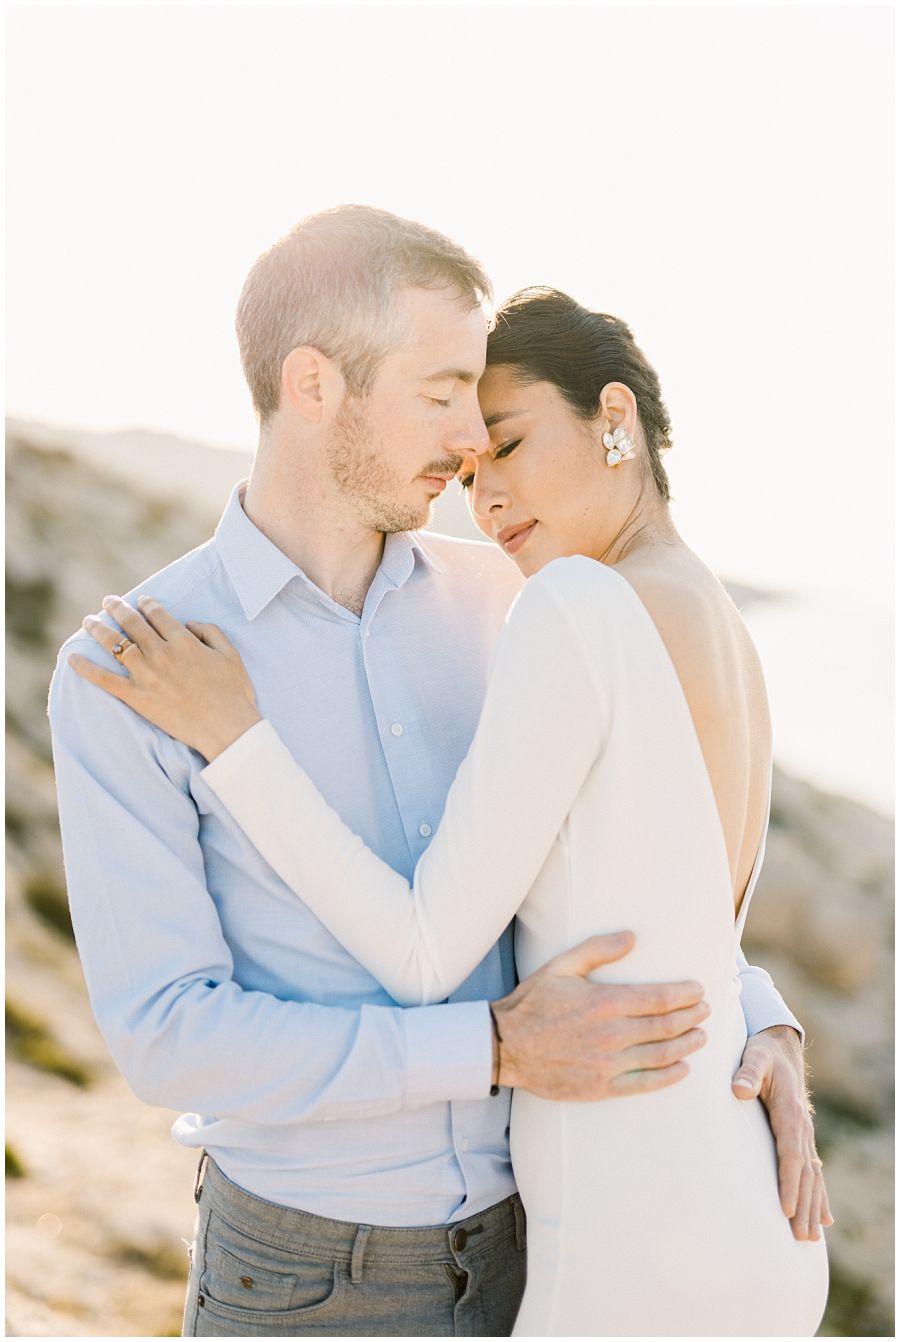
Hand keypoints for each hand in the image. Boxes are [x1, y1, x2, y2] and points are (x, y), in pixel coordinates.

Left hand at [68, 595, 261, 759]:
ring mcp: (147, 675)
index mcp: (184, 641)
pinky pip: (105, 680)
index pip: (159, 615)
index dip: (147, 604)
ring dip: (99, 629)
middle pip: (133, 624)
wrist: (226, 727)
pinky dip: (86, 668)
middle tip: (108, 601)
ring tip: (88, 620)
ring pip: (116, 645)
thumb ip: (211, 632)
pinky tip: (72, 659)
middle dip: (118, 608)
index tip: (141, 600)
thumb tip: (189, 623)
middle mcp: (161, 653)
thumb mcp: (231, 655)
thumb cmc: (234, 693)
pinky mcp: (137, 697)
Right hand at [492, 931, 708, 1099]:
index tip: (698, 990)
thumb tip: (632, 936)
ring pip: (663, 1055)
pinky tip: (683, 1068)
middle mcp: (612, 1034)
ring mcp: (609, 1064)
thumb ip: (598, 950)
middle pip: (667, 1026)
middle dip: (692, 1016)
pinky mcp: (603, 1088)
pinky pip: (646, 1084)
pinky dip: (670, 1076)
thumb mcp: (561, 966)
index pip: (659, 998)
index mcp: (604, 1002)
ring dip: (688, 1044)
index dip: (685, 994)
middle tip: (706, 1010)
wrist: (505, 1047)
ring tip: (701, 1035)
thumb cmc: (533, 1003)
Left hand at [732, 1024, 833, 1240]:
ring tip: (810, 1238)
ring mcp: (804, 1135)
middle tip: (800, 1238)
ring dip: (812, 1208)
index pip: (791, 1155)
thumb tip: (738, 1090)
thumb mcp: (754, 1056)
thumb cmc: (762, 1053)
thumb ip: (747, 1072)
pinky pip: (812, 1172)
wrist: (779, 1047)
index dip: (789, 1183)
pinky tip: (824, 1220)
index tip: (786, 1210)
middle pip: (805, 1174)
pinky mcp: (800, 1138)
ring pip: (812, 1177)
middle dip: (804, 1206)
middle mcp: (802, 1128)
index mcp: (790, 1113)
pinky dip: (818, 1197)